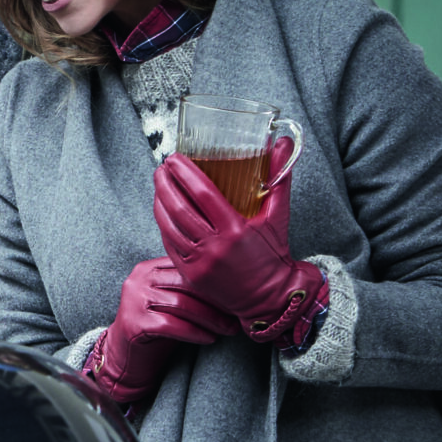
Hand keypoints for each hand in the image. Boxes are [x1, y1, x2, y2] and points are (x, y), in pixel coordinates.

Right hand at [85, 256, 236, 404]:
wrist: (126, 358)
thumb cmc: (157, 328)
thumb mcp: (172, 301)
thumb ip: (190, 287)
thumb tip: (236, 284)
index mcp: (150, 267)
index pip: (188, 267)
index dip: (216, 281)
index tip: (239, 294)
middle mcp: (139, 279)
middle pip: (186, 283)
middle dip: (217, 300)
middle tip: (239, 314)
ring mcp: (133, 300)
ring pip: (181, 304)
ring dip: (211, 319)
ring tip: (229, 330)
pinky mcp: (133, 323)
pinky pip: (171, 325)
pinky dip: (194, 332)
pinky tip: (209, 339)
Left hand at [153, 154, 328, 347]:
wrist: (270, 298)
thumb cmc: (274, 254)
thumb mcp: (277, 216)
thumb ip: (278, 179)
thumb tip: (283, 144)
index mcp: (236, 230)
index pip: (203, 194)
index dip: (186, 173)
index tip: (175, 158)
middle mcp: (215, 248)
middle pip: (180, 208)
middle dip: (165, 184)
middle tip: (162, 167)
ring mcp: (200, 263)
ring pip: (169, 226)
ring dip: (159, 202)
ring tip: (159, 185)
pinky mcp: (190, 275)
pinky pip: (169, 245)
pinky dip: (163, 225)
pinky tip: (161, 211)